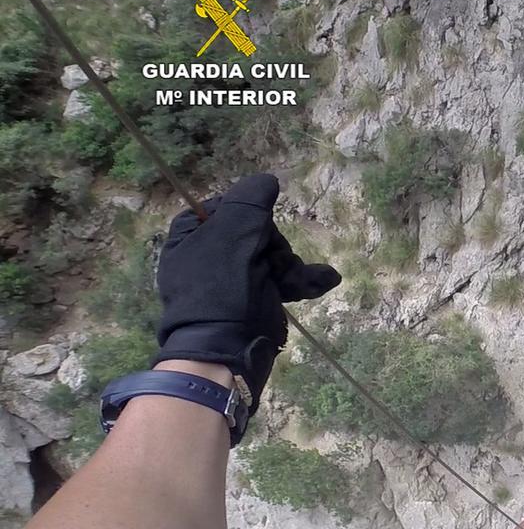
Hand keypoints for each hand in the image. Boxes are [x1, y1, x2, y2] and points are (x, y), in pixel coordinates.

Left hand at [153, 174, 339, 436]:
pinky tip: (326, 281)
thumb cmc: (222, 287)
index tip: (256, 227)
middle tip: (274, 262)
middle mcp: (210, 253)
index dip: (249, 213)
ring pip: (275, 255)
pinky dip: (303, 280)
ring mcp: (234, 278)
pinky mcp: (256, 298)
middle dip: (276, 247)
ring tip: (299, 283)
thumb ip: (250, 201)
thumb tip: (267, 180)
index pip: (228, 205)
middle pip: (258, 230)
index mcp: (192, 234)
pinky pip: (284, 279)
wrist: (228, 349)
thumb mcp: (233, 233)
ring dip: (292, 267)